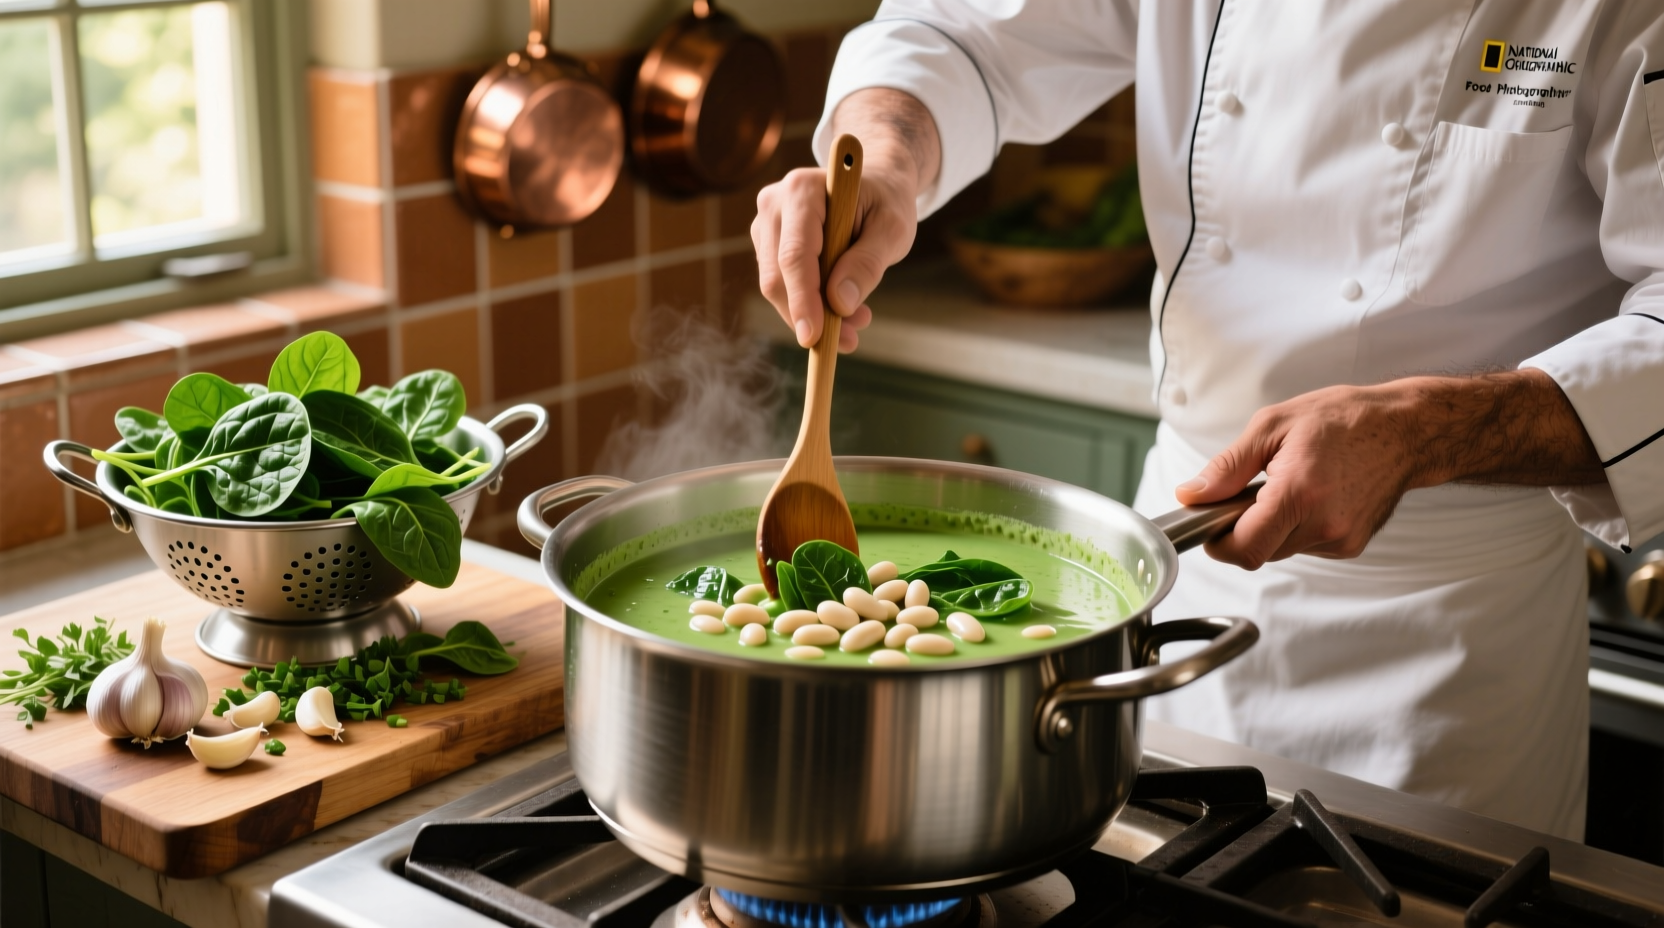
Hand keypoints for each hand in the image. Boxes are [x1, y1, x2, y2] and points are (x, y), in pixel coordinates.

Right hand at [752, 166, 913, 350]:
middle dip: (810, 315)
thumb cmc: (886, 201)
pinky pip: (782, 285)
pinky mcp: (768, 245)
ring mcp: (766, 225)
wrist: (876, 184)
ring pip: (776, 287)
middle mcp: (773, 204)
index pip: (794, 255)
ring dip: (813, 313)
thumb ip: (868, 263)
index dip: (802, 300)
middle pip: (777, 277)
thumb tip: (840, 304)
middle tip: (850, 339)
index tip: (814, 337)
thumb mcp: (893, 229)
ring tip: (857, 318)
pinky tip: (842, 305)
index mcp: (802, 191)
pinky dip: (809, 305)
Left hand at [1174, 371, 1603, 568]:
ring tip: (1289, 485)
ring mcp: (1341, 539)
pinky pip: (1305, 546)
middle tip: (1252, 490)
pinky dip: (1297, 527)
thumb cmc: (1343, 420)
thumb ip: (1227, 467)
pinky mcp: (1351, 546)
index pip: (1244, 549)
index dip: (1218, 542)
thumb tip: (1191, 495)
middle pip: (1259, 552)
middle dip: (1244, 528)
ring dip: (1272, 527)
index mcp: (1300, 494)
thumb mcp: (1273, 425)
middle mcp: (1324, 525)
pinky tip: (1312, 496)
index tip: (1211, 524)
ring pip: (1281, 550)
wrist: (1407, 430)